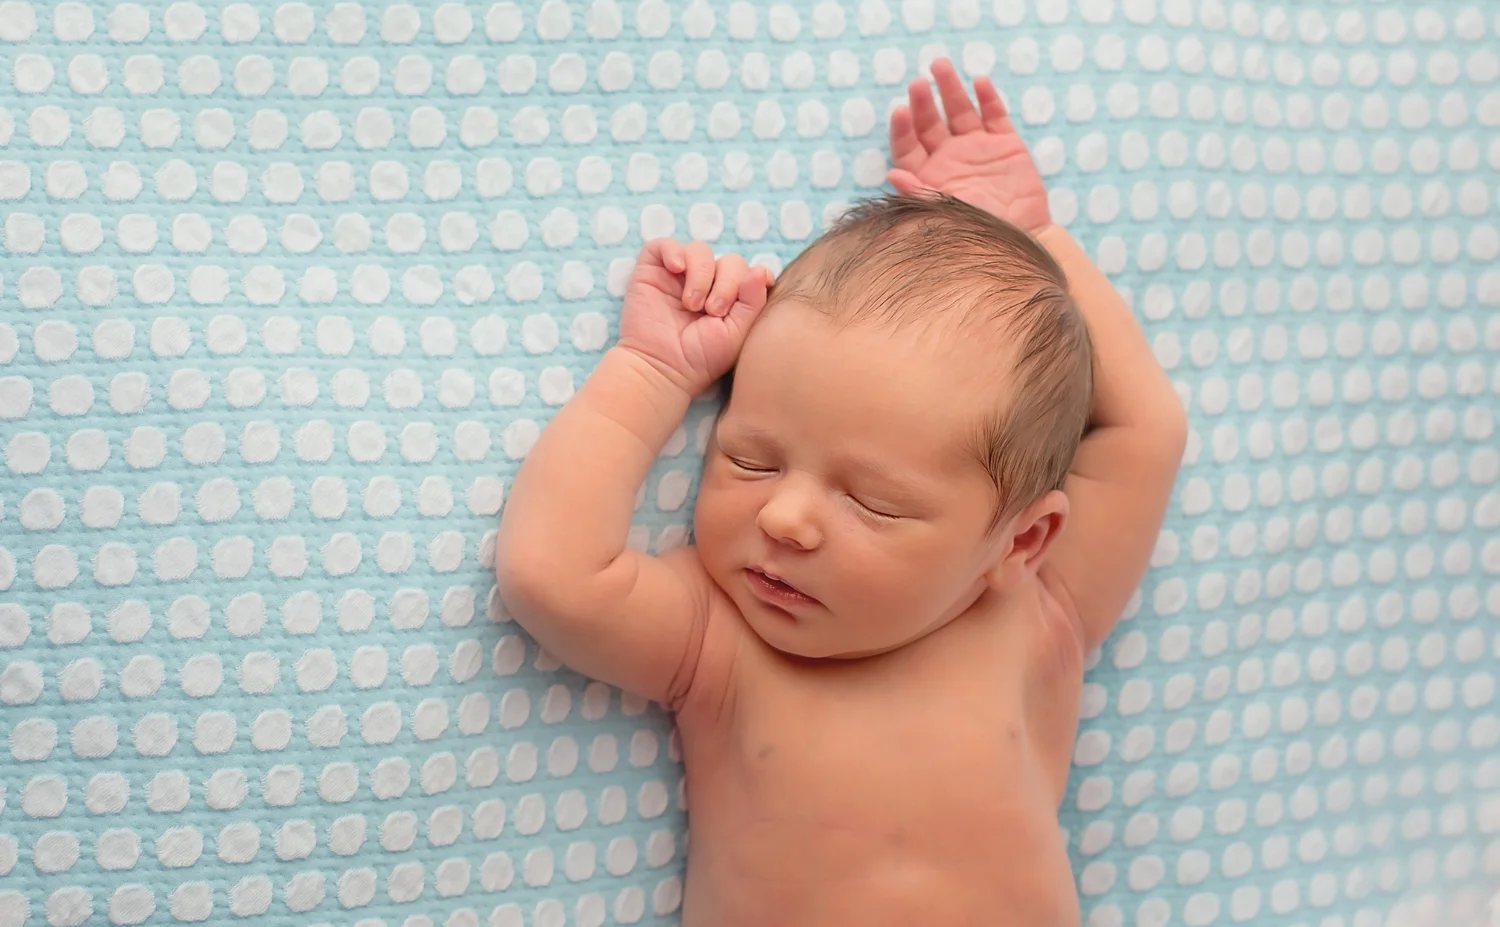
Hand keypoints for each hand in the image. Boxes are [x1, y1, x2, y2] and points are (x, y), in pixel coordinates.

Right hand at [617, 239, 773, 396]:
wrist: (661, 368)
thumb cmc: (700, 358)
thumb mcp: (737, 333)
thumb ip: (752, 302)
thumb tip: (761, 269)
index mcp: (729, 298)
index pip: (748, 272)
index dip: (754, 276)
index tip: (756, 290)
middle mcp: (706, 283)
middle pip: (728, 260)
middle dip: (726, 284)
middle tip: (713, 311)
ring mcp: (679, 276)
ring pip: (699, 250)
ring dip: (701, 274)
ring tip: (692, 304)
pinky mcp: (652, 272)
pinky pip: (664, 245)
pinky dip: (673, 251)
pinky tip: (676, 269)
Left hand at [888, 59, 1051, 234]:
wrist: (1020, 245)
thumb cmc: (974, 237)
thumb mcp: (942, 216)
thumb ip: (917, 193)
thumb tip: (891, 173)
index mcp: (928, 176)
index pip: (908, 146)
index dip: (902, 129)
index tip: (899, 112)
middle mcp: (949, 158)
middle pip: (930, 123)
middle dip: (923, 102)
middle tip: (917, 84)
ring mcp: (978, 149)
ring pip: (960, 111)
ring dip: (950, 89)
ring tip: (940, 66)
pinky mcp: (1007, 146)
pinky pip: (995, 116)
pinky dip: (988, 99)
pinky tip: (980, 82)